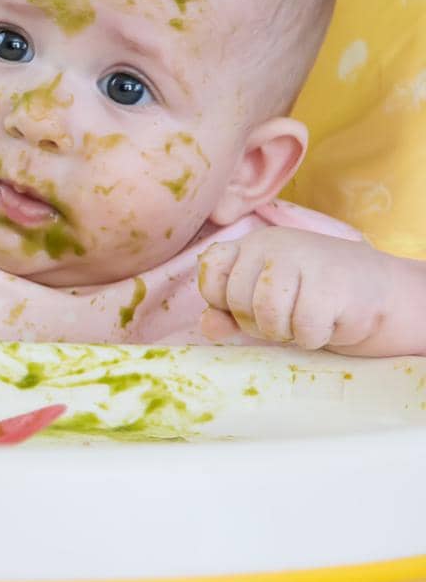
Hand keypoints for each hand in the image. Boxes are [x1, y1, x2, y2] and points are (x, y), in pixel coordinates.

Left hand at [197, 227, 425, 356]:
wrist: (374, 291)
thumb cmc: (308, 297)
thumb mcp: (261, 301)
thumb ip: (227, 313)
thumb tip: (207, 326)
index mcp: (252, 244)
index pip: (210, 269)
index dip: (220, 298)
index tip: (246, 303)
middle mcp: (274, 245)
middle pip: (236, 301)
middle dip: (256, 324)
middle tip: (284, 318)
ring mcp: (304, 260)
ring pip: (267, 316)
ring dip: (284, 333)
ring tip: (302, 320)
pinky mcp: (331, 284)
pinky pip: (303, 329)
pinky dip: (312, 337)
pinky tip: (327, 321)